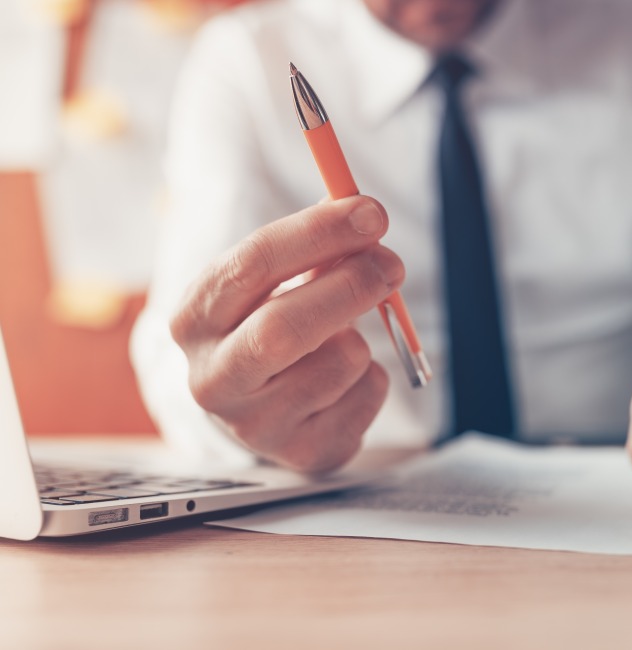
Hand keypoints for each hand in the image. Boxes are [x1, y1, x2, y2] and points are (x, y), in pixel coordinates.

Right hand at [170, 196, 403, 471]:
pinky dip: (372, 376)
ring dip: (360, 338)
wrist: (260, 409)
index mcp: (195, 318)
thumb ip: (316, 251)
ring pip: (340, 361)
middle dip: (350, 287)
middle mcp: (213, 378)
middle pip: (284, 328)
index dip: (318, 233)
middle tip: (391, 264)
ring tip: (343, 339)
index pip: (252, 264)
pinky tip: (344, 382)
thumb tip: (367, 221)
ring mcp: (255, 425)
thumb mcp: (275, 283)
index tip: (370, 213)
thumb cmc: (270, 324)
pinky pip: (367, 395)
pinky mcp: (303, 453)